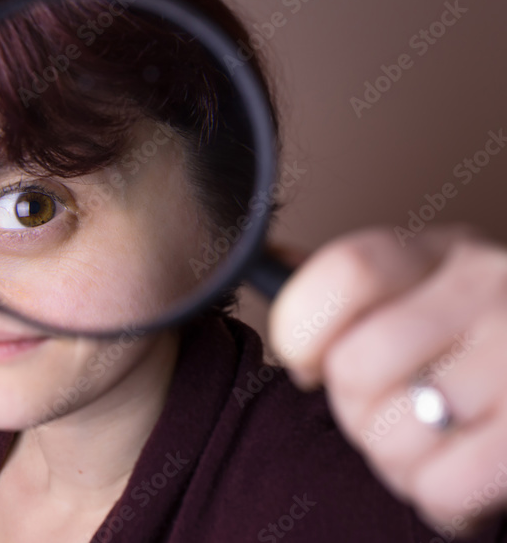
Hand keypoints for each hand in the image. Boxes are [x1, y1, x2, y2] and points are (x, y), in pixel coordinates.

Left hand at [268, 224, 506, 535]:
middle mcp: (487, 290)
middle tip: (386, 416)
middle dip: (353, 412)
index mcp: (440, 254)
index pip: (346, 273)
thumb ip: (349, 289)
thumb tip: (268, 263)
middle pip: (356, 366)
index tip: (306, 366)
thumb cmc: (475, 347)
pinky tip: (460, 478)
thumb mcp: (423, 293)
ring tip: (428, 447)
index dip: (302, 331)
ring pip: (394, 433)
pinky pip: (446, 484)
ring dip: (396, 461)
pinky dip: (440, 498)